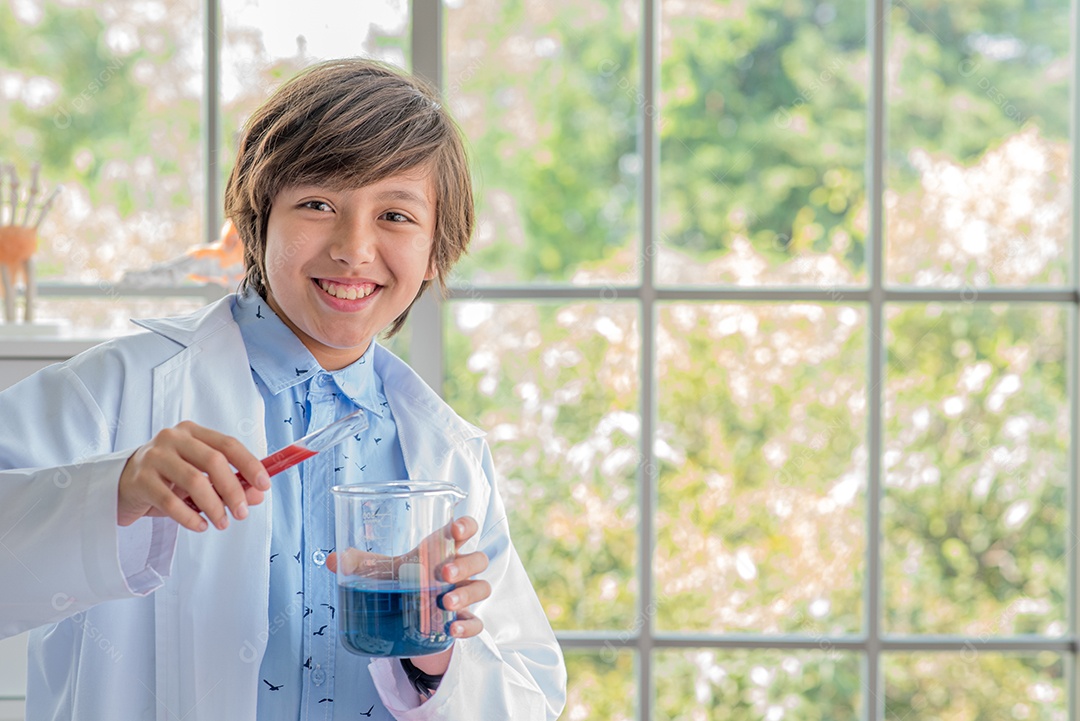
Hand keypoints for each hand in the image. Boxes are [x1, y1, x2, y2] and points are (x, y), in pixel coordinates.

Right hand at [117, 420, 269, 531]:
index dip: (250, 464)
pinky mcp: (139, 479)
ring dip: (213, 506)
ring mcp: (154, 456)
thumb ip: (229, 482)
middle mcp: (173, 438)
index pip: (228, 444)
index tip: (264, 485)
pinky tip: (199, 526)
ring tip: (221, 523)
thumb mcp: (200, 477)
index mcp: (193, 432)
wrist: (121, 485)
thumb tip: (257, 495)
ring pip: (194, 481)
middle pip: (213, 461)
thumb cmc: (167, 479)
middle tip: (241, 513)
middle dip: (233, 490)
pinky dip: (189, 517)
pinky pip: (170, 501)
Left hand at [326, 516, 490, 675]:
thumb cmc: (405, 582)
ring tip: (445, 603)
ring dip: (467, 594)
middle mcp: (459, 570)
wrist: (412, 618)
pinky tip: (452, 629)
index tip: (455, 530)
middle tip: (443, 573)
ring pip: (482, 588)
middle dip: (464, 564)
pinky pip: (476, 623)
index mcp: (442, 550)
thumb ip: (361, 564)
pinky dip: (468, 625)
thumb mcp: (384, 572)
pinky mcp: (464, 621)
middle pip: (478, 559)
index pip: (465, 530)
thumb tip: (332, 560)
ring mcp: (464, 596)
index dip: (466, 526)